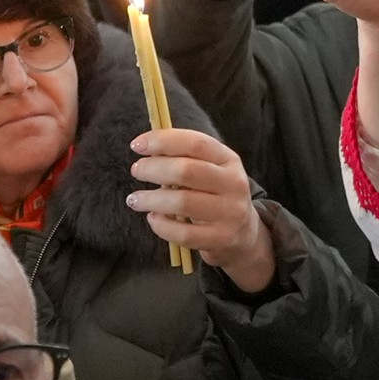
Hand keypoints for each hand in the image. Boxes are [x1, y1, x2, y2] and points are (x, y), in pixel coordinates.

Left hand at [127, 127, 276, 291]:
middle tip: (136, 171)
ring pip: (182, 202)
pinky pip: (183, 233)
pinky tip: (153, 219)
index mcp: (228, 160)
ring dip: (150, 199)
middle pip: (186, 171)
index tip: (136, 145)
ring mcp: (230, 213)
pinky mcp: (221, 238)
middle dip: (153, 169)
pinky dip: (160, 225)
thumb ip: (183, 158)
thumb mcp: (208, 170)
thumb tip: (145, 147)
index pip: (195, 143)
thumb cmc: (214, 195)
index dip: (163, 141)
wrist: (243, 233)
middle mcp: (234, 184)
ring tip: (135, 199)